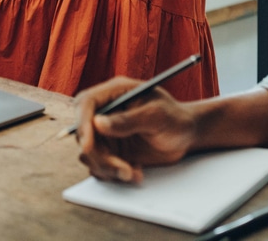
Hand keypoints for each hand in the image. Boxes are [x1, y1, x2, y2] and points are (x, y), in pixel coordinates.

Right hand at [74, 77, 196, 182]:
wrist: (186, 135)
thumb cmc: (175, 118)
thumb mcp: (156, 115)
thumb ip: (128, 119)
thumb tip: (98, 123)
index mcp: (115, 92)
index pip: (86, 103)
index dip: (82, 123)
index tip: (89, 146)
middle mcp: (107, 111)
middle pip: (83, 132)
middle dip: (99, 155)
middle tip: (122, 169)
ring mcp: (107, 132)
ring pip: (90, 153)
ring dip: (107, 168)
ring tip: (133, 172)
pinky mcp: (112, 150)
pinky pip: (100, 166)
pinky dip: (113, 175)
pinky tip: (135, 172)